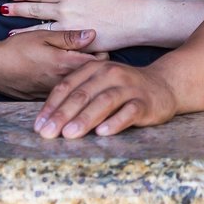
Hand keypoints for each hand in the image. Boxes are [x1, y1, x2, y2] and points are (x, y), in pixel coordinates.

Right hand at [0, 29, 107, 99]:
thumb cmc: (16, 48)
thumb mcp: (43, 36)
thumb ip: (69, 37)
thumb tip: (93, 34)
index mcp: (65, 63)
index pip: (99, 62)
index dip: (103, 54)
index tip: (100, 48)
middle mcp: (64, 81)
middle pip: (92, 77)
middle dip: (97, 69)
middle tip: (95, 57)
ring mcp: (55, 93)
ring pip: (79, 88)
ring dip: (84, 80)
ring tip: (82, 68)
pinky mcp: (45, 99)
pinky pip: (65, 95)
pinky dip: (70, 88)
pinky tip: (65, 80)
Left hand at [6, 0, 146, 51]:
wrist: (134, 20)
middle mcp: (65, 11)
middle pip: (36, 10)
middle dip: (17, 9)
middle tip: (3, 8)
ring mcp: (69, 28)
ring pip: (40, 28)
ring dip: (22, 28)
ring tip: (8, 30)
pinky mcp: (75, 43)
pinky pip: (53, 43)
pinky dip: (38, 42)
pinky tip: (30, 44)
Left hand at [33, 61, 177, 138]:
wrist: (164, 86)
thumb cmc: (124, 89)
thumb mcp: (99, 84)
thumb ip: (78, 95)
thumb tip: (49, 119)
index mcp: (95, 68)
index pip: (67, 86)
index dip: (51, 106)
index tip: (38, 125)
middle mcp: (111, 74)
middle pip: (82, 94)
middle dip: (62, 115)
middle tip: (47, 133)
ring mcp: (129, 88)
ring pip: (104, 102)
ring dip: (85, 119)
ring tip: (69, 134)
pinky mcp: (145, 103)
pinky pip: (129, 112)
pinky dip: (115, 122)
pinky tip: (102, 133)